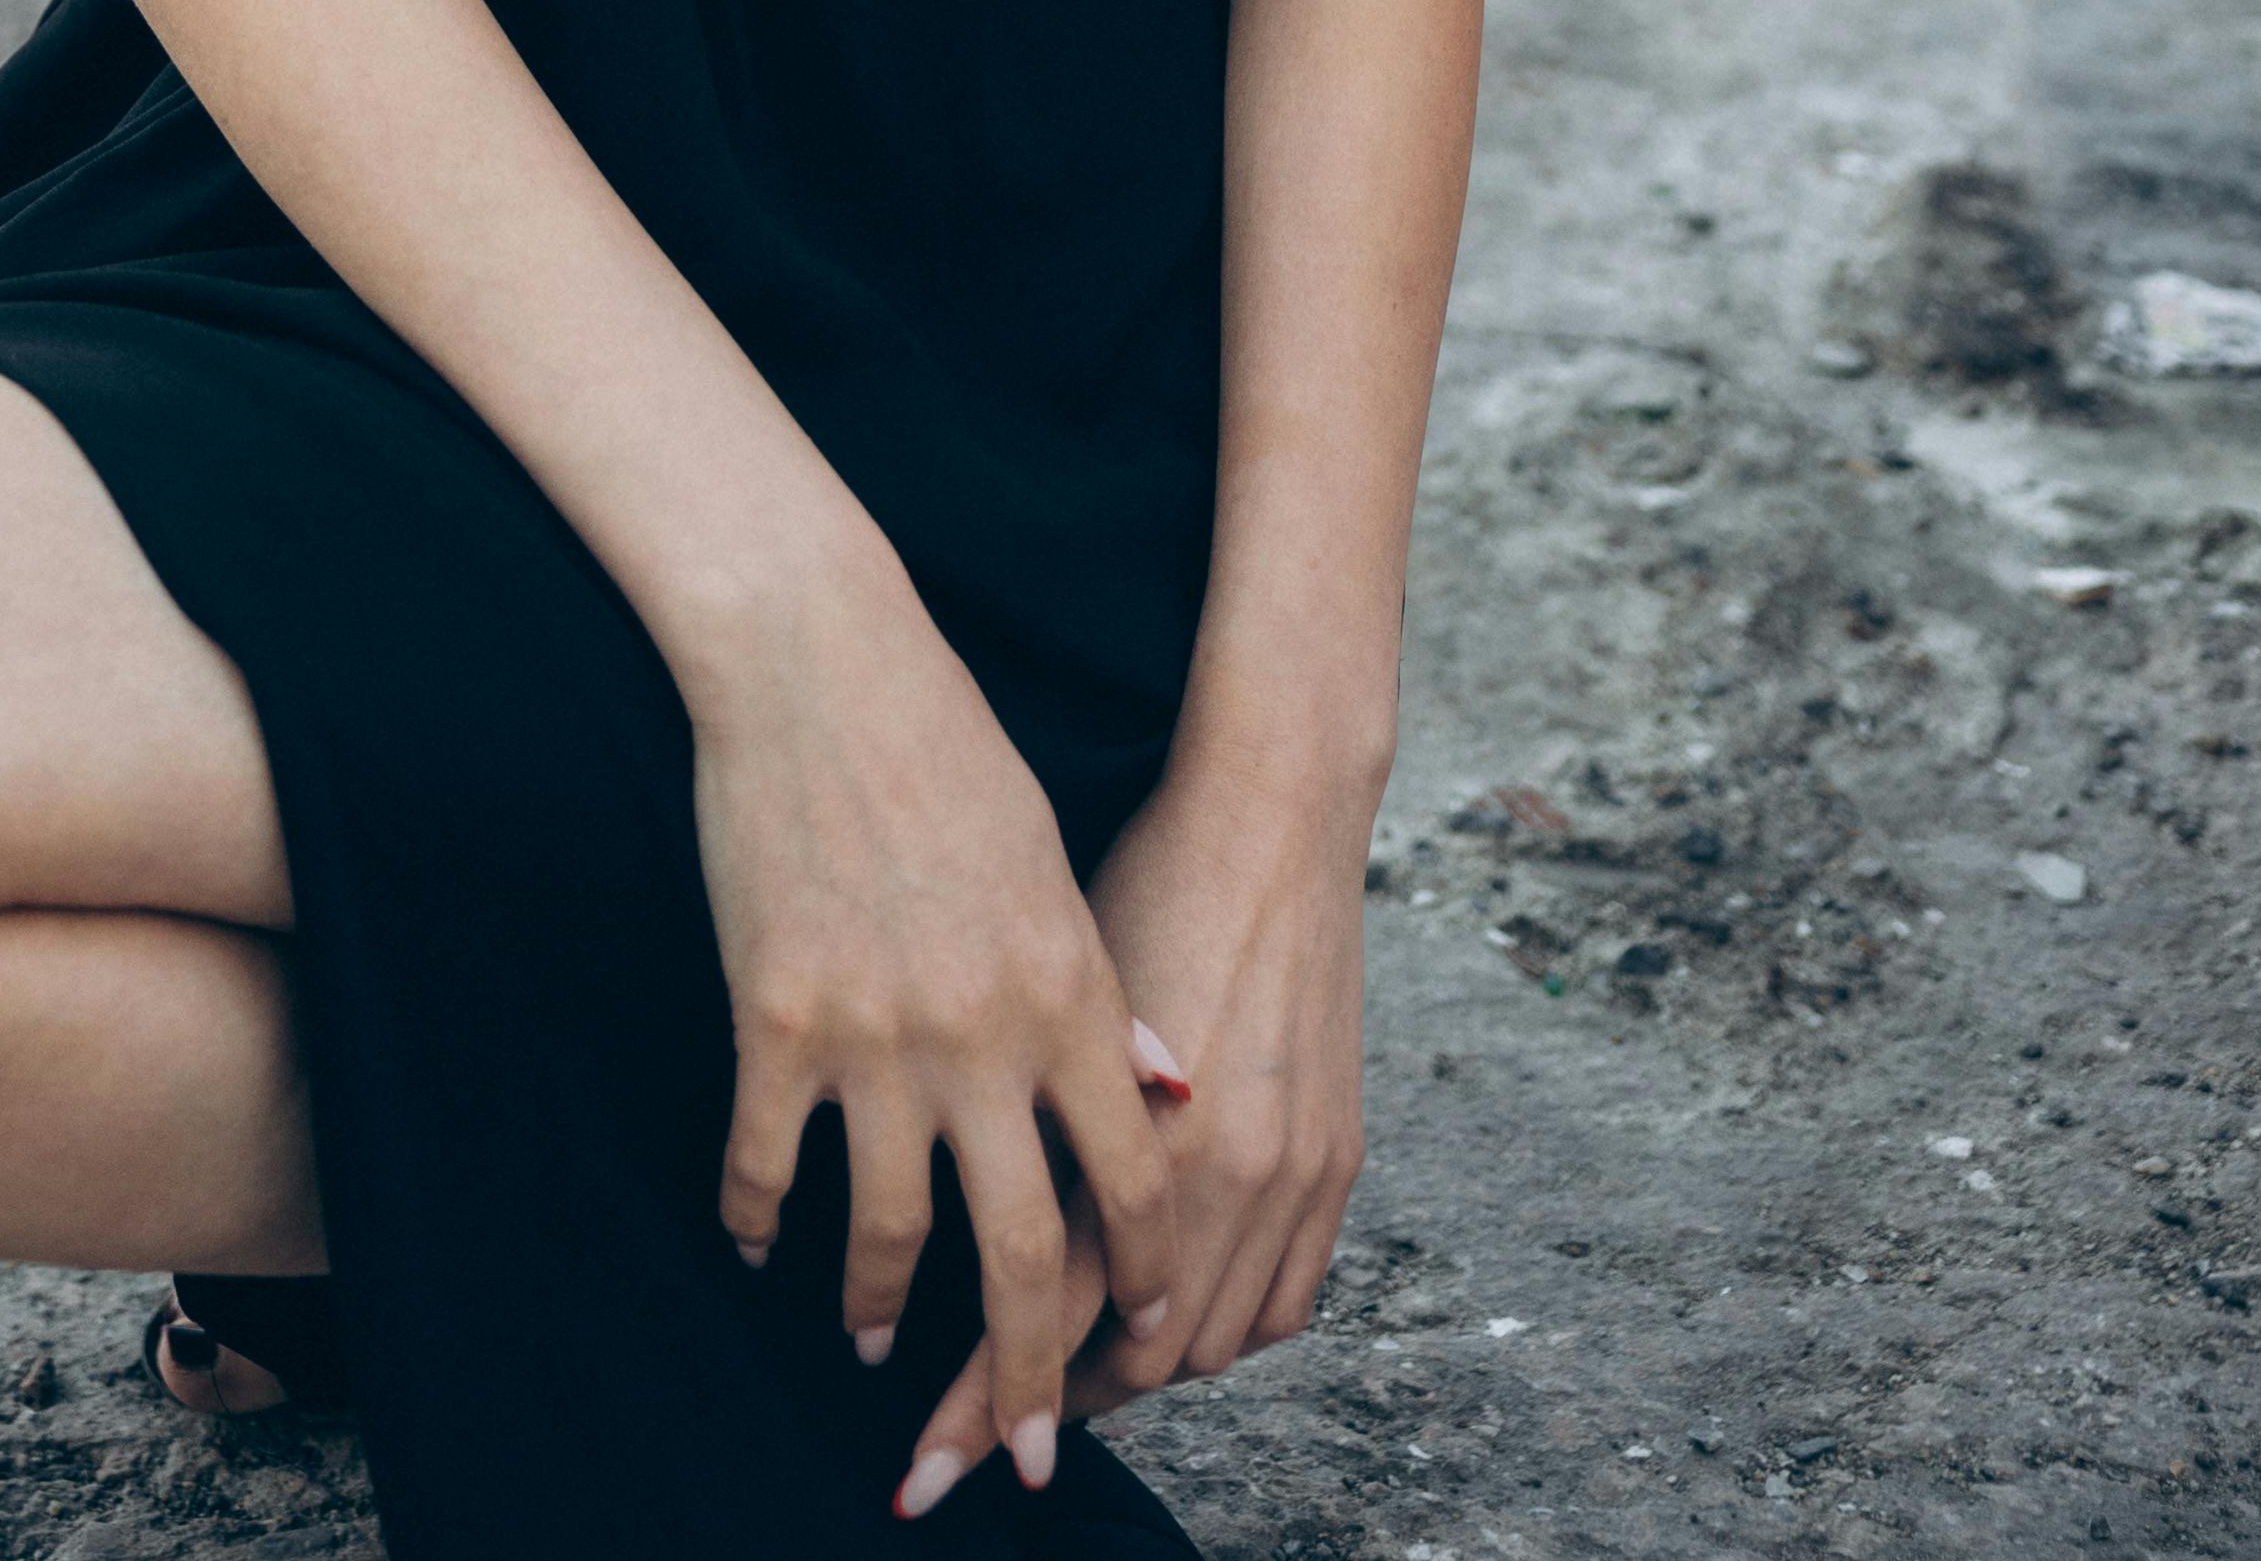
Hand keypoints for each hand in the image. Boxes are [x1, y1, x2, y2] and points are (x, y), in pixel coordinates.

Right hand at [686, 558, 1181, 1501]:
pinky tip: (756, 1246)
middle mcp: (982, 1036)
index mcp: (1067, 991)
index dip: (1140, 1275)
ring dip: (876, 1310)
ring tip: (866, 1347)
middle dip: (1028, 1372)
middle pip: (1016, 1251)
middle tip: (1035, 1452)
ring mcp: (874, 1037)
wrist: (818, 662)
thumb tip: (1157, 1090)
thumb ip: (1101, 991)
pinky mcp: (775, 1020)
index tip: (1146, 1339)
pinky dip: (761, 1220)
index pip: (1130, 1178)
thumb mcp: (1053, 864)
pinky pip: (768, 1163)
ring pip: (885, 1233)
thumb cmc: (944, 744)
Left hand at [889, 758, 1369, 1503]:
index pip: (1047, 1309)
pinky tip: (1177, 1318)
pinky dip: (1228, 1329)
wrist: (1272, 809)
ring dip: (1142, 1374)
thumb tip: (956, 1212)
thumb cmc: (1141, 877)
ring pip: (1213, 1347)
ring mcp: (1292, 1173)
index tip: (923, 1450)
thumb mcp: (1057, 998)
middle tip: (993, 1436)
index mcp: (1133, 1130)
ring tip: (1071, 1376)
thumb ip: (1025, 1116)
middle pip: (1137, 1360)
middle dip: (1051, 1407)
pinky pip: (1287, 1303)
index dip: (980, 1389)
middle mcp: (1225, 1172)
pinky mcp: (1338, 1160)